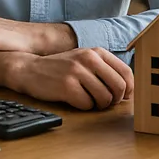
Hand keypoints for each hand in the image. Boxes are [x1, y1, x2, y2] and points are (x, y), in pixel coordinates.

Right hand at [9, 48, 133, 109]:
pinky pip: (87, 105)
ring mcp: (77, 71)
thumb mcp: (83, 60)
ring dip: (98, 105)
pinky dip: (83, 106)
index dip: (129, 89)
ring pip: (105, 99)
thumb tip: (128, 90)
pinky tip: (74, 99)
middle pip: (119, 87)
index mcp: (96, 52)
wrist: (29, 69)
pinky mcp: (67, 86)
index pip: (126, 72)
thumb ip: (104, 69)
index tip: (122, 96)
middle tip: (103, 101)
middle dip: (114, 100)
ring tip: (87, 99)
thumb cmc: (60, 68)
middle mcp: (88, 58)